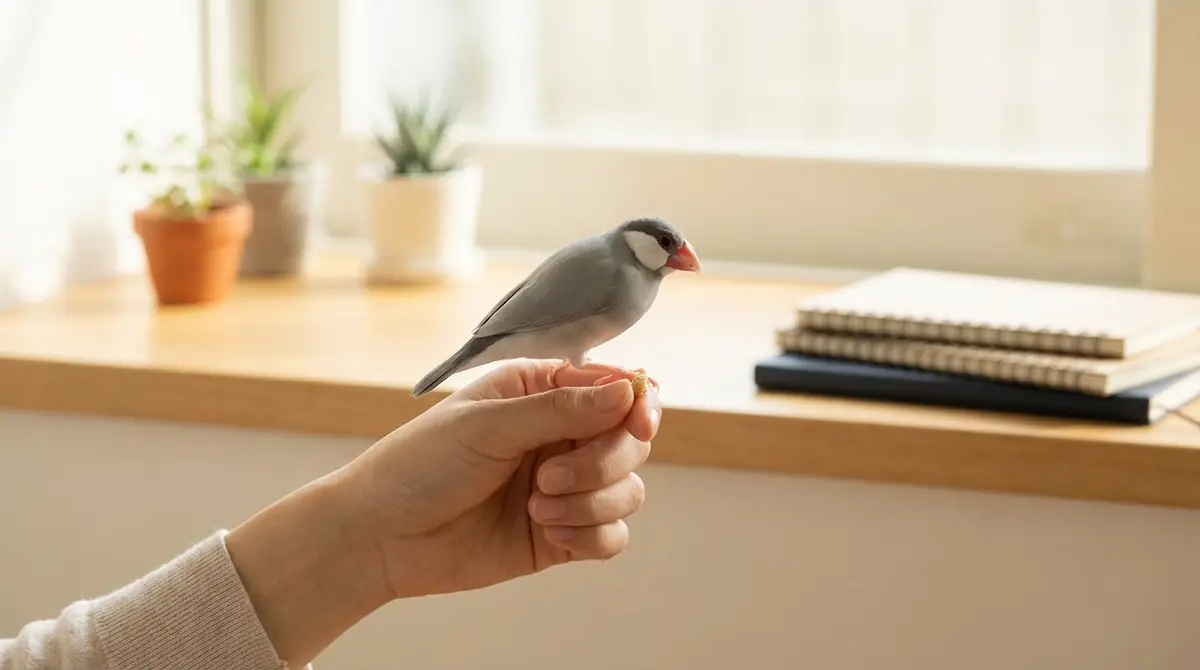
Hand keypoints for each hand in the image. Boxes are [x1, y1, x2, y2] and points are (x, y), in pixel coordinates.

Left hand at [338, 359, 661, 598]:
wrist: (381, 537)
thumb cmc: (420, 465)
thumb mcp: (488, 424)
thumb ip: (562, 409)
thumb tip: (628, 391)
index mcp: (543, 393)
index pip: (618, 388)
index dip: (638, 405)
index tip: (638, 425)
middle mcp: (561, 436)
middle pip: (631, 442)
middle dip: (603, 462)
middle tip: (549, 476)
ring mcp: (565, 487)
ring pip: (628, 491)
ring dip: (591, 502)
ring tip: (536, 507)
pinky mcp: (562, 536)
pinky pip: (612, 537)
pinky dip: (591, 536)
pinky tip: (549, 533)